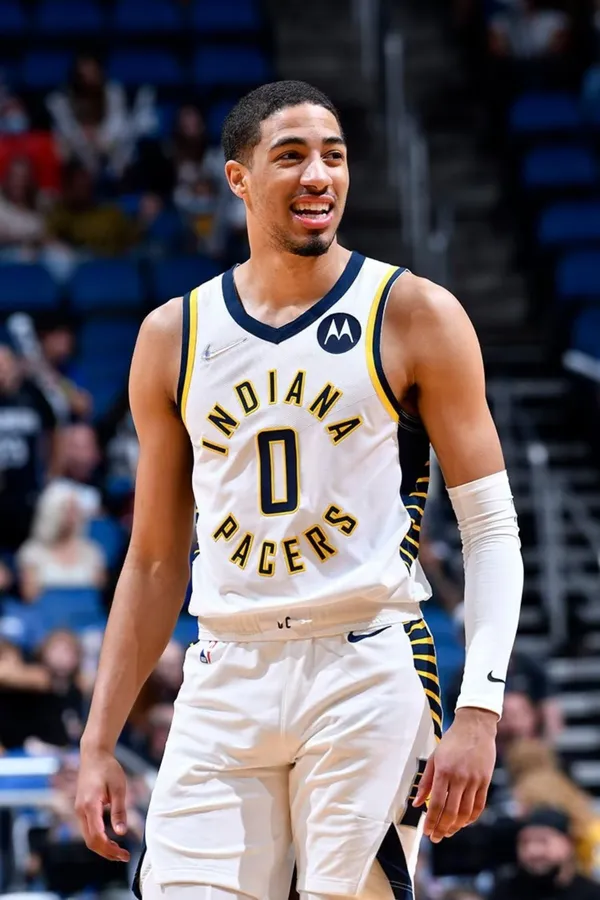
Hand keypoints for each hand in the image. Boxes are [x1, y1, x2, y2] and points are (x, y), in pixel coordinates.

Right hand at [75, 747, 129, 861]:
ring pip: (88, 837)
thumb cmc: (108, 768)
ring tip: (119, 851)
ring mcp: (79, 810)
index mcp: (90, 806)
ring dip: (103, 847)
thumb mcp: (119, 788)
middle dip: (107, 852)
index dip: (109, 849)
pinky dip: (98, 838)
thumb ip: (119, 811)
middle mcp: (81, 811)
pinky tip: (111, 839)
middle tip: (124, 856)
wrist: (94, 755)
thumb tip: (121, 833)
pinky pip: (88, 830)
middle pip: (91, 842)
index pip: (96, 837)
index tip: (124, 854)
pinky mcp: (81, 809)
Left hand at [414, 707, 496, 842]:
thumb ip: (425, 781)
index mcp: (443, 771)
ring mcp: (474, 780)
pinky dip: (471, 818)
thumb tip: (416, 803)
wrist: (475, 727)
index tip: (427, 832)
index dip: (431, 821)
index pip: (435, 803)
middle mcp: (459, 778)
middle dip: (442, 828)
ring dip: (456, 826)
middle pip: (450, 811)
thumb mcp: (434, 757)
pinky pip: (479, 805)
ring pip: (465, 812)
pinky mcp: (485, 781)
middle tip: (436, 838)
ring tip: (448, 832)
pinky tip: (463, 823)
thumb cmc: (452, 741)